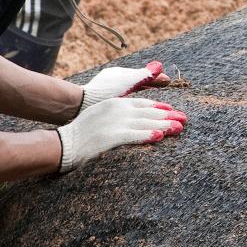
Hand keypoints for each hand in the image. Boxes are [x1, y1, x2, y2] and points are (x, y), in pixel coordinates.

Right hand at [55, 97, 186, 172]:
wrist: (63, 143)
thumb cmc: (80, 132)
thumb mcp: (99, 115)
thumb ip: (115, 113)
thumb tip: (131, 117)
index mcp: (115, 103)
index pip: (142, 103)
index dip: (158, 106)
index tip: (171, 109)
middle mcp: (117, 109)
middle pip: (149, 112)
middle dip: (168, 116)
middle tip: (184, 119)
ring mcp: (115, 122)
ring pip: (146, 122)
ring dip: (165, 125)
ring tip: (179, 128)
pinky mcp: (112, 136)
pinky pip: (135, 135)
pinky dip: (149, 135)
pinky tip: (160, 137)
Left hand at [79, 60, 168, 112]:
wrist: (79, 106)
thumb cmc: (104, 92)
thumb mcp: (128, 82)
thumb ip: (145, 75)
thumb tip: (160, 66)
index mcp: (118, 73)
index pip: (141, 74)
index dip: (156, 78)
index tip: (167, 81)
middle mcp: (112, 79)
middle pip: (136, 81)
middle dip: (150, 84)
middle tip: (164, 87)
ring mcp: (106, 90)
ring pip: (128, 90)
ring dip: (141, 93)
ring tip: (153, 100)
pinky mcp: (101, 101)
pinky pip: (121, 98)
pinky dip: (130, 100)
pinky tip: (134, 107)